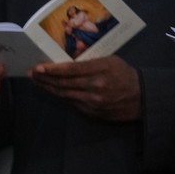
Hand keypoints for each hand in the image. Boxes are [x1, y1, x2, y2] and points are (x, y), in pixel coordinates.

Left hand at [28, 55, 142, 121]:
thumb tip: (66, 63)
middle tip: (32, 74)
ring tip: (37, 81)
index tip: (38, 67)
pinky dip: (61, 96)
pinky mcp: (92, 112)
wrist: (142, 97)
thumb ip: (90, 62)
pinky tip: (53, 90)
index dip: (52, 69)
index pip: (70, 70)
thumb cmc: (125, 74)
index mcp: (100, 70)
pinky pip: (72, 103)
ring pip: (64, 94)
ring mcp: (93, 102)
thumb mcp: (110, 61)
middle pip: (63, 83)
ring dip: (49, 88)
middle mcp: (95, 87)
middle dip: (44, 78)